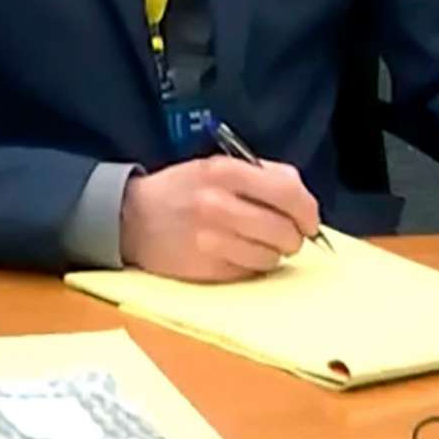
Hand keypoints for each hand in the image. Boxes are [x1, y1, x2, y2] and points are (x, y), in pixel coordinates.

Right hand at [120, 157, 320, 282]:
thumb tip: (303, 203)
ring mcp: (212, 239)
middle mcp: (219, 205)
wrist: (130, 217)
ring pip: (271, 257)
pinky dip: (249, 265)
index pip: (290, 194)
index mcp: (226, 172)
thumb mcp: (216, 166)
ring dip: (271, 253)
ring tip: (253, 243)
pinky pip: (249, 272)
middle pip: (285, 231)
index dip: (308, 212)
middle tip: (282, 235)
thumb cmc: (181, 190)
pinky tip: (233, 253)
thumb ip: (262, 176)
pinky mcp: (206, 268)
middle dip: (292, 237)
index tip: (309, 221)